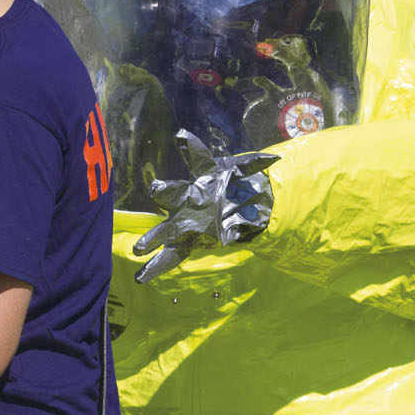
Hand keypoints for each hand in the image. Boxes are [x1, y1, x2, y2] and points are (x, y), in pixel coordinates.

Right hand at [133, 129, 278, 282]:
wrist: (225, 210)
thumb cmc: (225, 189)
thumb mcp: (238, 175)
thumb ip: (253, 166)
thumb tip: (275, 159)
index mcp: (198, 180)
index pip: (193, 161)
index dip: (189, 146)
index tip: (182, 136)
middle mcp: (185, 202)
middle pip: (173, 194)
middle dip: (165, 191)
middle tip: (157, 189)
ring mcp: (181, 224)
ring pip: (164, 230)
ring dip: (151, 239)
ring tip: (138, 249)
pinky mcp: (185, 243)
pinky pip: (169, 256)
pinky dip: (155, 268)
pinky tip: (142, 278)